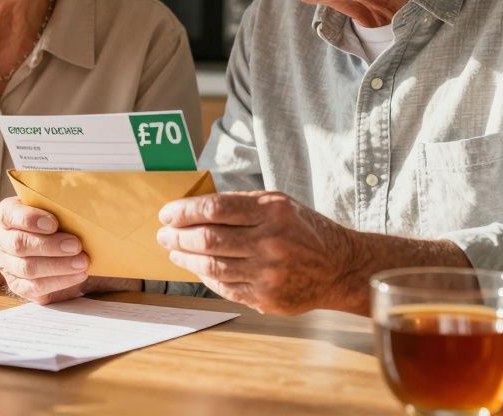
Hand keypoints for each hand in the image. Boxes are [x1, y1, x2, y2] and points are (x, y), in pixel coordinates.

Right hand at [0, 197, 141, 302]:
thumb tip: (87, 200)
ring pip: (28, 268)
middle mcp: (2, 239)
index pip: (9, 214)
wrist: (61, 247)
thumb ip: (61, 205)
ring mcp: (8, 264)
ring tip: (82, 262)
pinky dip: (59, 282)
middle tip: (76, 245)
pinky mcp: (19, 285)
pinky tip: (77, 275)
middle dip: (50, 246)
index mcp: (7, 214)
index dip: (30, 219)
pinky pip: (35, 288)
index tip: (54, 223)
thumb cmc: (59, 222)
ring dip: (58, 266)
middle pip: (19, 244)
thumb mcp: (56, 208)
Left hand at [156, 191, 350, 314]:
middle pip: (209, 239)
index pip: (216, 209)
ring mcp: (268, 273)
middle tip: (163, 234)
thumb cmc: (304, 230)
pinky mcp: (266, 297)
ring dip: (185, 257)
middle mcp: (271, 242)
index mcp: (272, 212)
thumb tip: (194, 208)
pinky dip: (204, 276)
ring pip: (212, 266)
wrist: (338, 267)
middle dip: (178, 236)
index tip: (167, 214)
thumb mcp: (279, 204)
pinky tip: (195, 267)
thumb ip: (241, 204)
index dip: (185, 211)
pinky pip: (224, 287)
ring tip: (173, 250)